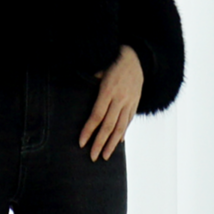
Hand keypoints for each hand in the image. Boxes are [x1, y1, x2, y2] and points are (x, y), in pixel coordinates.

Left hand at [78, 45, 143, 161]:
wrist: (136, 57)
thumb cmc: (112, 63)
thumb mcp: (99, 71)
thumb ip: (89, 84)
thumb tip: (77, 96)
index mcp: (108, 91)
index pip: (97, 116)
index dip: (89, 130)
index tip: (82, 143)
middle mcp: (119, 99)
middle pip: (108, 125)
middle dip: (100, 143)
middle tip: (93, 156)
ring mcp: (129, 102)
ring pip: (120, 127)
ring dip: (112, 143)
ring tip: (106, 156)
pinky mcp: (135, 103)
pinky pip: (128, 121)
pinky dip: (123, 133)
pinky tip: (117, 143)